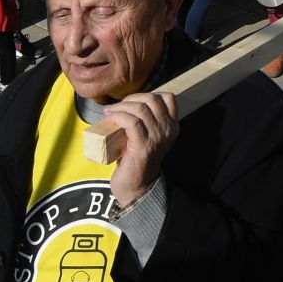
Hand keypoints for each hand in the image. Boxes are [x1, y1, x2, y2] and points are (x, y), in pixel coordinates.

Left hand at [104, 90, 180, 206]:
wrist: (136, 187)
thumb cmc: (136, 159)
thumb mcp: (149, 136)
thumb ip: (147, 121)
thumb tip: (128, 103)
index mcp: (172, 126)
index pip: (168, 98)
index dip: (146, 95)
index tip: (131, 102)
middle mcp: (168, 130)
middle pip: (152, 99)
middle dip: (131, 98)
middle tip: (116, 107)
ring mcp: (157, 137)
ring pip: (140, 109)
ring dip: (121, 107)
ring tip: (110, 112)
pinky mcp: (143, 145)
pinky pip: (131, 121)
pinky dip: (118, 116)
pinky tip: (110, 118)